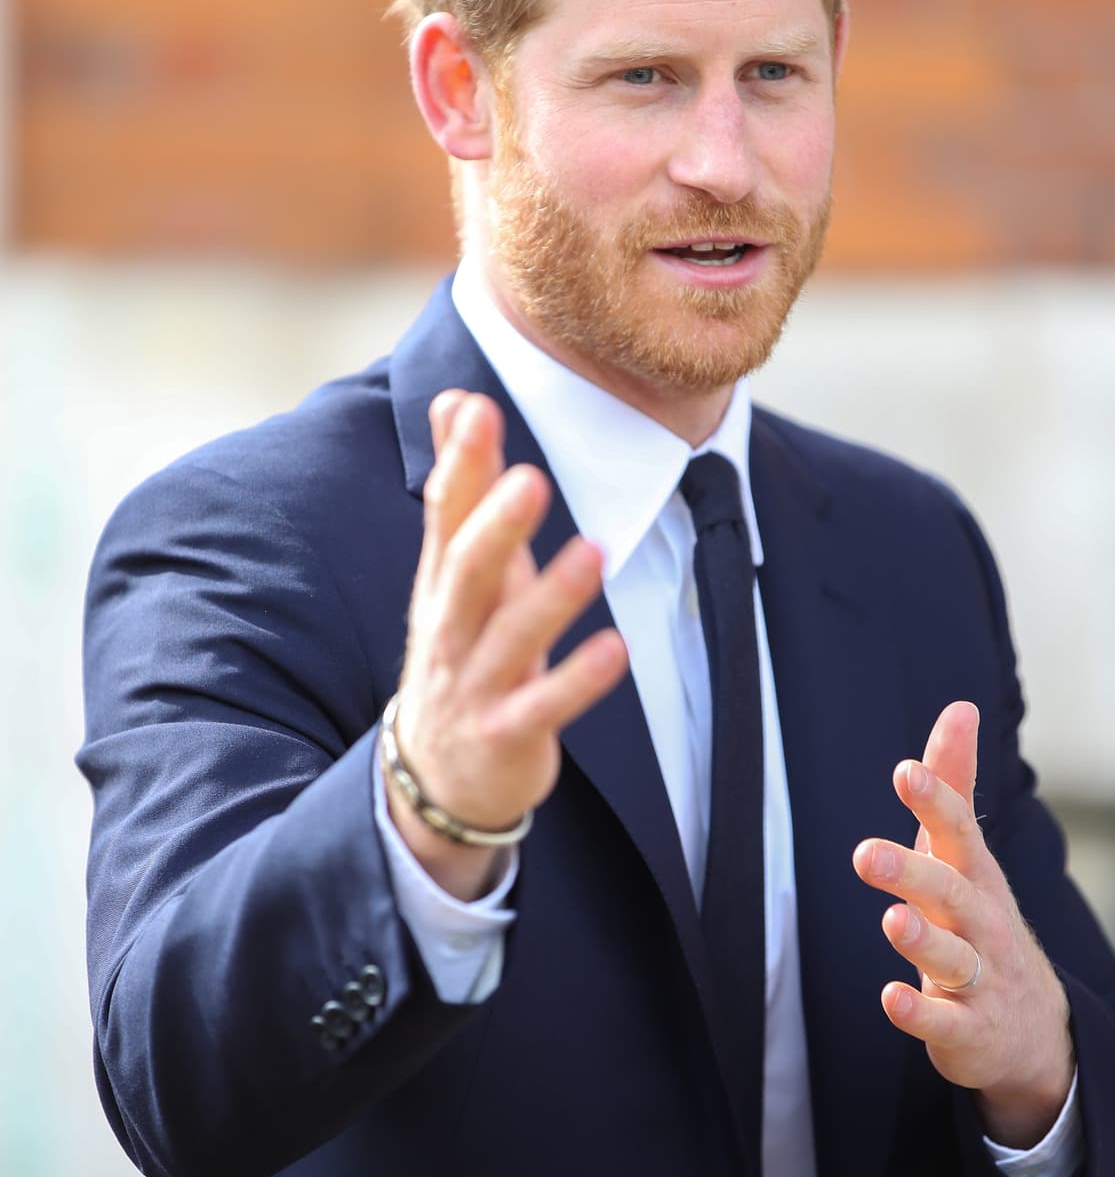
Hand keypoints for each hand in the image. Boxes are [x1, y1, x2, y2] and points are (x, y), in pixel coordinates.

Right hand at [389, 389, 628, 898]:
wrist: (435, 776)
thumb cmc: (460, 652)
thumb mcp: (454, 570)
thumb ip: (463, 488)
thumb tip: (455, 399)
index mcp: (442, 581)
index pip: (446, 514)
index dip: (461, 463)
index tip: (474, 407)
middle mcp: (451, 628)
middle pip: (467, 571)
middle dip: (496, 526)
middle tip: (529, 479)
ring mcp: (475, 684)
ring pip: (510, 638)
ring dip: (552, 597)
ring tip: (592, 551)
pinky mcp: (507, 733)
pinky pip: (544, 707)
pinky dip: (578, 680)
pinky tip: (617, 649)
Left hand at [852, 701, 1072, 1147]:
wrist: (1032, 1031)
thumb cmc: (982, 922)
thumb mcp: (968, 855)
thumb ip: (955, 784)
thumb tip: (960, 707)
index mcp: (976, 876)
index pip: (959, 832)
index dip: (936, 802)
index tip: (908, 772)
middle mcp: (982, 923)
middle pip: (953, 892)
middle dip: (913, 871)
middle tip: (865, 852)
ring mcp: (979, 979)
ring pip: (953, 956)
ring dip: (923, 939)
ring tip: (890, 919)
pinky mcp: (967, 1030)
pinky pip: (944, 1021)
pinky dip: (919, 1012)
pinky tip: (889, 999)